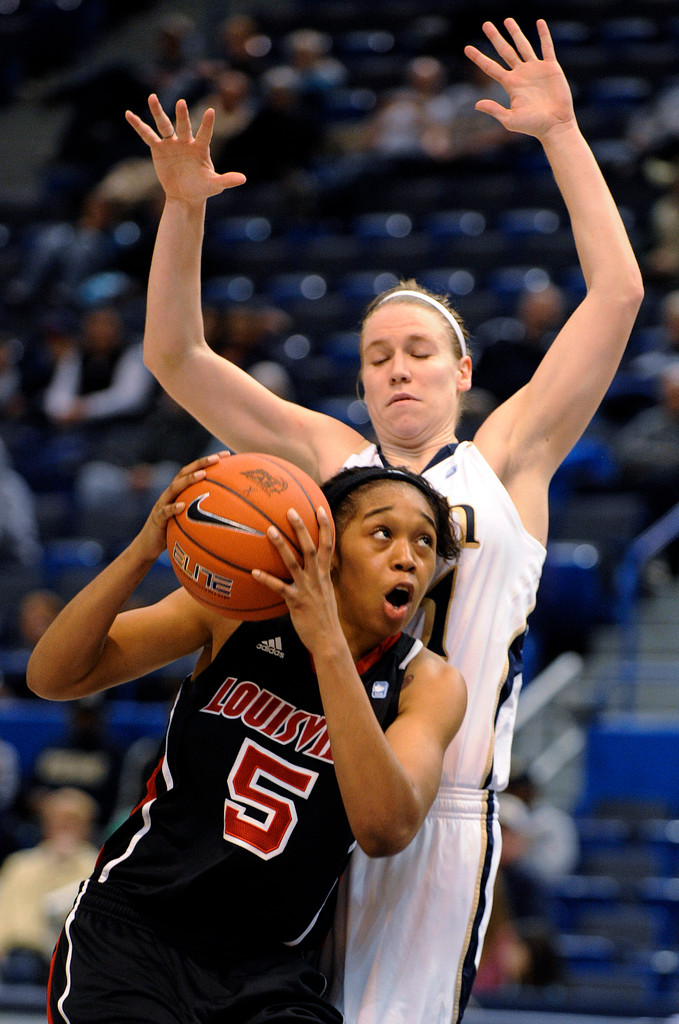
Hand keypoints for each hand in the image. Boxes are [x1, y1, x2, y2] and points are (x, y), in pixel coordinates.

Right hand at [125, 94, 245, 204]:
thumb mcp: (214, 185)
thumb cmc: (202, 188)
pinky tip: (129, 114)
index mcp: (201, 148)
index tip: (211, 111)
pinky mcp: (158, 148)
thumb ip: (227, 180)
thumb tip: (243, 179)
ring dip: (158, 112)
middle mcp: (186, 141)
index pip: (205, 134)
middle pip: (183, 126)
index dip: (207, 124)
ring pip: (164, 125)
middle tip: (181, 103)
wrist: (185, 195)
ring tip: (152, 97)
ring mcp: (171, 143)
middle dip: (182, 116)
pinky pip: (147, 135)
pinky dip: (138, 125)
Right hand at [135, 453, 222, 561]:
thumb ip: (204, 511)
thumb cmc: (173, 531)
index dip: (208, 461)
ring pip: (174, 488)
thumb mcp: (190, 519)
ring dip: (189, 480)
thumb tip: (231, 512)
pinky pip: (165, 512)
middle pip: (184, 472)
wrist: (149, 546)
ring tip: (203, 474)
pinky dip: (173, 508)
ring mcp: (162, 504)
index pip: (194, 470)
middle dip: (201, 463)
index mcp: (179, 491)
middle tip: (217, 458)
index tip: (227, 454)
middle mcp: (170, 493)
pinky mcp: (157, 519)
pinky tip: (182, 505)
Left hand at [253, 506, 339, 651]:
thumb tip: (310, 569)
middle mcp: (317, 578)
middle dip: (302, 528)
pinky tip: (254, 571)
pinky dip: (267, 579)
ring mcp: (307, 589)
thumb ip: (318, 579)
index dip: (325, 526)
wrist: (328, 640)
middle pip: (311, 547)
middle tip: (290, 510)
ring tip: (270, 530)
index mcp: (325, 574)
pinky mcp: (296, 602)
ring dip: (282, 546)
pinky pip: (279, 587)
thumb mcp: (326, 593)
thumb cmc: (324, 618)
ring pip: (294, 563)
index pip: (327, 545)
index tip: (320, 508)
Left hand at [464, 19, 574, 141]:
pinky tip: (539, 23)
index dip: (478, 58)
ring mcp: (535, 69)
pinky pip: (546, 48)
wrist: (555, 125)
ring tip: (507, 20)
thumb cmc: (532, 126)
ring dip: (516, 33)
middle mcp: (521, 74)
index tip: (467, 48)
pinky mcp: (551, 68)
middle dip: (495, 38)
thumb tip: (477, 104)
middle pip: (505, 51)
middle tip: (486, 24)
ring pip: (523, 46)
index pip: (490, 68)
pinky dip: (544, 35)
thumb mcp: (510, 120)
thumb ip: (494, 110)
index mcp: (510, 84)